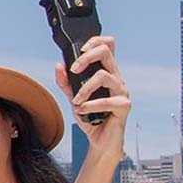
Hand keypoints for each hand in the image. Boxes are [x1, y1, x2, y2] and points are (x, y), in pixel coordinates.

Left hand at [54, 35, 130, 158]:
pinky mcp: (124, 106)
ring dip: (85, 88)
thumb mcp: (73, 98)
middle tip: (74, 70)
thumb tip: (59, 65)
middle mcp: (116, 79)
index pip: (108, 46)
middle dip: (86, 58)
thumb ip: (66, 83)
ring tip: (76, 101)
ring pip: (105, 76)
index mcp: (107, 73)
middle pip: (106, 53)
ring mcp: (122, 91)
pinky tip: (81, 110)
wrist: (100, 141)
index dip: (96, 41)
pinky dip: (90, 105)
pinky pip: (107, 100)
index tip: (80, 49)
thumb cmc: (90, 117)